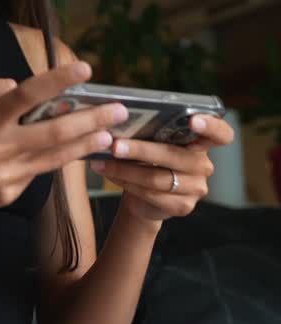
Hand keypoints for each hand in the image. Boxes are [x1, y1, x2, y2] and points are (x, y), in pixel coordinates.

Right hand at [0, 60, 129, 216]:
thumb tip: (27, 88)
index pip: (27, 95)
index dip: (57, 80)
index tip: (85, 68)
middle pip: (54, 133)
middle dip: (90, 120)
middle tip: (119, 110)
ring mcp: (5, 174)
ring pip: (55, 157)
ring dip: (86, 145)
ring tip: (110, 134)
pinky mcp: (8, 194)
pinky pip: (37, 171)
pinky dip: (53, 159)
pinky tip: (71, 151)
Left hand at [89, 114, 234, 223]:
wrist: (143, 194)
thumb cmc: (147, 158)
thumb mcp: (152, 141)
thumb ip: (150, 130)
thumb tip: (119, 117)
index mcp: (202, 142)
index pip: (221, 134)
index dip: (211, 125)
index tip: (193, 119)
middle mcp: (203, 165)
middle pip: (174, 156)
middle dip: (141, 150)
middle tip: (115, 145)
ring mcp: (196, 188)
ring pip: (158, 178)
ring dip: (125, 170)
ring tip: (102, 162)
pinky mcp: (183, 206)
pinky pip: (152, 195)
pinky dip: (127, 183)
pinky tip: (110, 175)